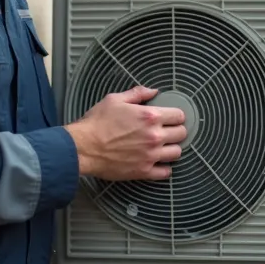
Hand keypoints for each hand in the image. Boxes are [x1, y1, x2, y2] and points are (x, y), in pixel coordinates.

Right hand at [64, 85, 186, 180]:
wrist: (83, 148)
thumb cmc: (96, 123)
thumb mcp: (115, 99)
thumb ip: (137, 94)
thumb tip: (154, 91)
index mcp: (150, 116)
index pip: (179, 115)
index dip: (176, 115)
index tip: (171, 118)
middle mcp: (154, 136)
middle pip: (181, 134)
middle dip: (176, 131)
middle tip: (167, 131)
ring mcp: (150, 155)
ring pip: (177, 153)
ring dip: (172, 149)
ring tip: (163, 147)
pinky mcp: (143, 171)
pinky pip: (166, 173)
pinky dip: (164, 168)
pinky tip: (158, 163)